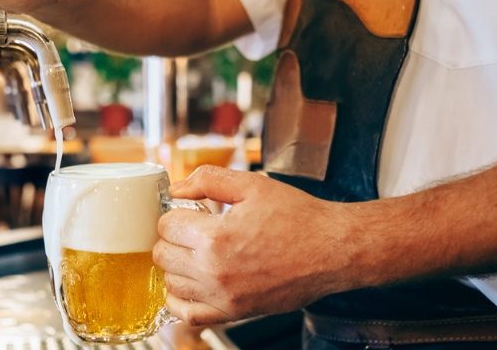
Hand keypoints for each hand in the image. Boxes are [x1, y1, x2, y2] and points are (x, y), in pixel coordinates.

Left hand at [154, 166, 354, 325]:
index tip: (190, 211)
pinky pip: (188, 315)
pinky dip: (180, 301)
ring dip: (176, 266)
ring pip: (170, 284)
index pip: (166, 226)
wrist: (333, 250)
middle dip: (173, 237)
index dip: (176, 213)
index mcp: (215, 237)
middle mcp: (214, 272)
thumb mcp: (251, 184)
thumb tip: (175, 189)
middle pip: (163, 255)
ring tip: (195, 252)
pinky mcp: (234, 313)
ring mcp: (223, 296)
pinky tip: (189, 284)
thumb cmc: (298, 217)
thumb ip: (207, 180)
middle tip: (191, 229)